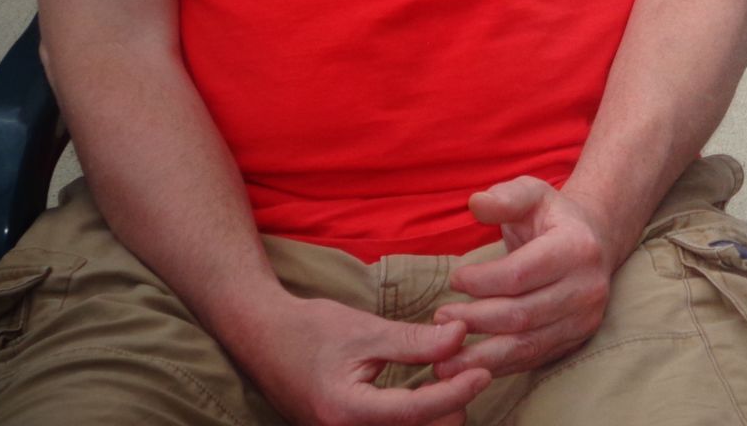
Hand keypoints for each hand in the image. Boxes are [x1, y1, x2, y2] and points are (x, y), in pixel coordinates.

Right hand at [239, 294, 489, 425]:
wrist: (263, 338)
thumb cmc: (311, 330)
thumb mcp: (366, 330)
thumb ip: (413, 340)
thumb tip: (461, 335)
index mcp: (347, 412)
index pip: (415, 411)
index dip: (455, 393)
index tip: (484, 373)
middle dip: (449, 411)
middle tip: (471, 375)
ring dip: (434, 418)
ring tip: (454, 383)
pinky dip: (415, 420)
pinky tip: (430, 396)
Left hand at [433, 176, 617, 378]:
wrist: (595, 242)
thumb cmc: (552, 217)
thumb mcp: (531, 194)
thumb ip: (505, 197)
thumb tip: (476, 203)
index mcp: (577, 247)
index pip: (520, 274)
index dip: (481, 281)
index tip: (454, 279)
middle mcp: (587, 287)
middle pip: (520, 314)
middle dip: (474, 319)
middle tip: (440, 318)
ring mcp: (585, 318)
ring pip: (525, 344)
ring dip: (480, 354)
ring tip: (443, 357)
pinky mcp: (576, 340)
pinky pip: (532, 359)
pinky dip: (498, 364)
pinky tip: (470, 364)